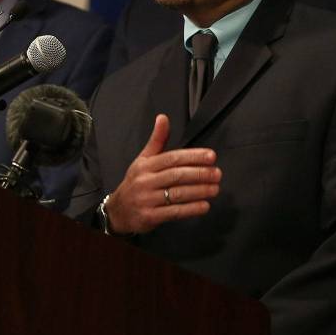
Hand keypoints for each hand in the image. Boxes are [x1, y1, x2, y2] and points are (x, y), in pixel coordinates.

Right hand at [104, 114, 220, 234]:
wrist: (118, 210)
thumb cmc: (136, 182)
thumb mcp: (143, 159)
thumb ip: (157, 140)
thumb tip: (163, 118)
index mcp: (145, 165)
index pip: (172, 158)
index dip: (193, 156)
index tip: (211, 156)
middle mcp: (145, 181)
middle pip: (176, 175)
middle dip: (199, 174)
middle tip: (217, 174)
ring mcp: (146, 200)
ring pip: (177, 194)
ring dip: (199, 191)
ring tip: (215, 189)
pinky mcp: (150, 217)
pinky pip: (174, 212)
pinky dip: (191, 209)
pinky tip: (204, 206)